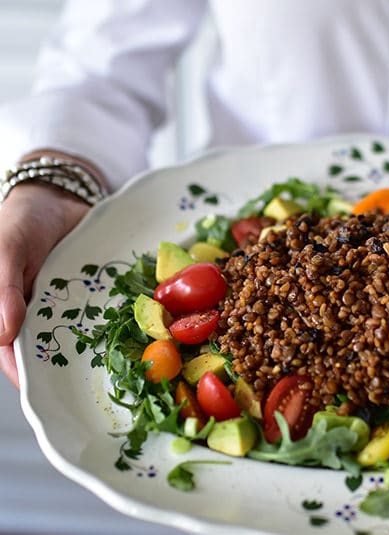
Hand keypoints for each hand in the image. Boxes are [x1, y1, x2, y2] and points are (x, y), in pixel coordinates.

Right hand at [0, 184, 89, 387]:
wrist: (56, 196)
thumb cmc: (20, 220)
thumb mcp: (7, 249)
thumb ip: (3, 289)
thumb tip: (5, 333)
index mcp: (1, 306)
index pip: (6, 347)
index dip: (19, 369)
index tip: (38, 388)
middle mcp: (30, 311)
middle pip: (42, 347)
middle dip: (60, 366)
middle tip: (84, 385)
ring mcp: (60, 304)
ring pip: (72, 334)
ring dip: (88, 348)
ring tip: (109, 366)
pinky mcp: (86, 294)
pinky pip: (95, 313)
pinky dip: (107, 322)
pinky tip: (124, 334)